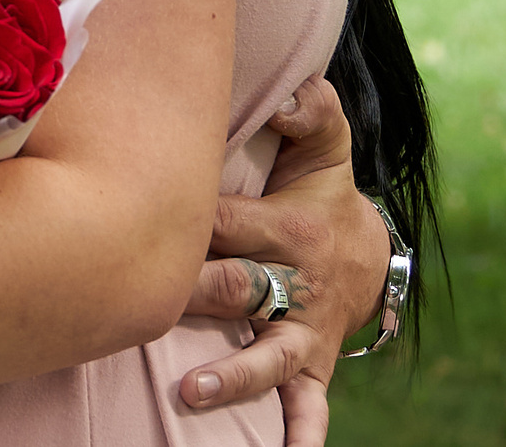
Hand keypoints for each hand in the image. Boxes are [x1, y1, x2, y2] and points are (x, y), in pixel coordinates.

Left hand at [176, 77, 390, 446]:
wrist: (367, 252)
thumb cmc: (318, 190)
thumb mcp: (325, 147)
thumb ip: (311, 111)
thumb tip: (289, 93)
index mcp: (286, 228)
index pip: (224, 222)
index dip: (185, 220)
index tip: (138, 213)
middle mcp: (295, 284)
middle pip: (239, 288)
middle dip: (199, 295)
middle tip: (150, 300)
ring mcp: (303, 331)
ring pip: (270, 355)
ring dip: (234, 374)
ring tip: (191, 392)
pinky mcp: (314, 365)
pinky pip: (311, 404)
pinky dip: (302, 431)